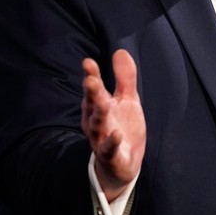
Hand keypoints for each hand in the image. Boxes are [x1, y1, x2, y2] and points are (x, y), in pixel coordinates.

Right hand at [81, 49, 145, 200]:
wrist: (122, 163)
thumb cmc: (122, 126)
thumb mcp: (128, 100)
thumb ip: (125, 78)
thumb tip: (120, 51)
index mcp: (98, 105)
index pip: (94, 89)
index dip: (91, 75)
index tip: (88, 62)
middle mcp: (95, 121)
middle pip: (92, 105)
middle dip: (91, 93)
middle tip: (91, 80)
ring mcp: (101, 139)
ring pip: (97, 126)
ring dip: (99, 115)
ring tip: (104, 103)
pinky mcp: (111, 155)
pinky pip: (109, 149)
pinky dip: (112, 142)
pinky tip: (117, 134)